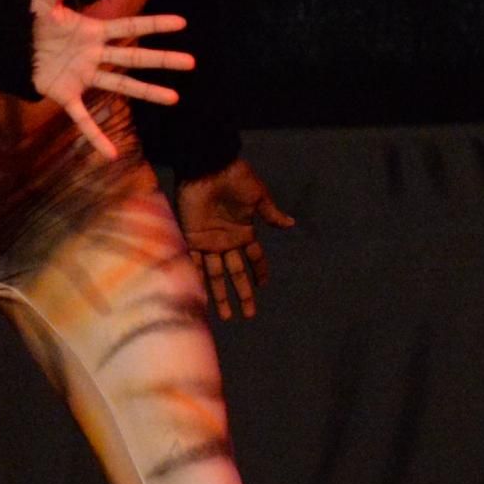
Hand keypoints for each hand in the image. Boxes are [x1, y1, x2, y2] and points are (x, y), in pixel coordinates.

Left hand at [25, 0, 191, 158]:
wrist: (8, 44)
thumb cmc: (30, 21)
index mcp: (93, 31)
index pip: (130, 26)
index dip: (154, 24)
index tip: (181, 23)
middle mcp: (95, 55)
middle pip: (134, 57)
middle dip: (162, 59)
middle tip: (191, 62)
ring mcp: (84, 77)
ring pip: (120, 86)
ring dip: (147, 92)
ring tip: (174, 98)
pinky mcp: (66, 96)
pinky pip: (84, 119)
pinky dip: (95, 137)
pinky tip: (111, 153)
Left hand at [175, 157, 297, 320]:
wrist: (209, 167)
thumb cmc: (236, 179)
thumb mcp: (258, 196)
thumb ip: (271, 213)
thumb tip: (291, 224)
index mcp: (245, 232)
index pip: (254, 258)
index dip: (259, 272)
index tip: (263, 287)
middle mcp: (227, 242)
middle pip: (236, 273)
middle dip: (242, 294)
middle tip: (248, 314)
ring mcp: (209, 242)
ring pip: (216, 274)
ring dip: (219, 295)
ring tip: (225, 315)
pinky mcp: (192, 237)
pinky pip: (192, 261)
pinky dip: (195, 277)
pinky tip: (197, 296)